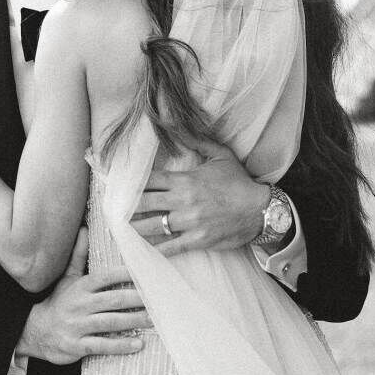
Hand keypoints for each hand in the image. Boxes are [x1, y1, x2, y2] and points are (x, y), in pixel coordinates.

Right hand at [17, 229, 150, 365]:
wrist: (36, 331)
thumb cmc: (59, 302)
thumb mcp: (67, 278)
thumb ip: (78, 255)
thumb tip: (84, 229)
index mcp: (80, 287)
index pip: (105, 278)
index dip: (124, 274)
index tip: (143, 272)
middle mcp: (79, 305)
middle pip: (112, 300)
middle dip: (136, 299)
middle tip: (157, 299)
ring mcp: (78, 326)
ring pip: (110, 322)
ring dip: (133, 321)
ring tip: (152, 320)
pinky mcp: (77, 345)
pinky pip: (102, 345)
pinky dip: (120, 346)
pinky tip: (137, 344)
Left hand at [132, 136, 269, 256]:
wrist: (261, 210)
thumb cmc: (240, 182)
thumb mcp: (220, 155)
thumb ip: (195, 140)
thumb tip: (174, 123)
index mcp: (185, 180)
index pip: (149, 180)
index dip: (132, 184)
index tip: (120, 187)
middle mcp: (183, 201)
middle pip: (144, 203)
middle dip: (126, 207)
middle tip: (113, 210)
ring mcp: (189, 223)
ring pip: (152, 227)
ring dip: (135, 228)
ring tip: (122, 230)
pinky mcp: (197, 241)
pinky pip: (171, 247)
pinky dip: (155, 250)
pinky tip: (143, 250)